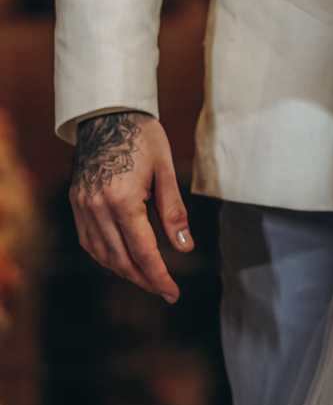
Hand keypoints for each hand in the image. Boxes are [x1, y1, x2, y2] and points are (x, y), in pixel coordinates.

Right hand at [69, 110, 191, 301]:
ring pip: (102, 254)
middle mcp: (97, 207)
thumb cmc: (142, 136)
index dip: (159, 276)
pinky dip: (105, 255)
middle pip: (120, 259)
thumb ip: (174, 211)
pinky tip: (121, 258)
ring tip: (146, 277)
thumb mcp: (166, 169)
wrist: (108, 112)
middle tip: (164, 289)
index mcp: (122, 200)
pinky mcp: (75, 202)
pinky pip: (88, 241)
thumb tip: (184, 247)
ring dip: (124, 270)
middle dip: (144, 279)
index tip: (172, 292)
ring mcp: (82, 206)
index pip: (142, 252)